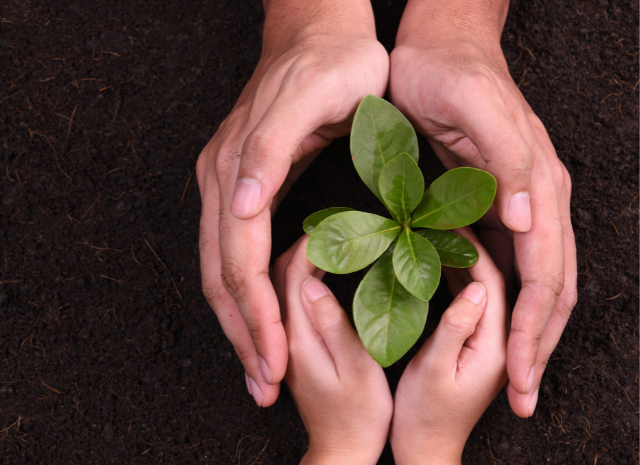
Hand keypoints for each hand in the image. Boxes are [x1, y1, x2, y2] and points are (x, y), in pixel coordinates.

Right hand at [196, 0, 387, 405]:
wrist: (320, 25)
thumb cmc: (333, 61)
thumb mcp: (312, 98)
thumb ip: (267, 151)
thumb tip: (236, 208)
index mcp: (237, 168)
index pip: (238, 261)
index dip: (256, 317)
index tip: (275, 363)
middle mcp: (223, 181)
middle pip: (221, 275)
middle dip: (245, 334)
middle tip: (266, 386)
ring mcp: (228, 182)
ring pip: (222, 269)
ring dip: (241, 323)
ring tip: (262, 368)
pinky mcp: (243, 181)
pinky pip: (236, 251)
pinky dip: (247, 293)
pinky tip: (262, 318)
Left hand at [274, 235, 392, 464]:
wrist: (341, 450)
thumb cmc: (359, 414)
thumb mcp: (356, 368)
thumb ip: (333, 324)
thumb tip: (312, 281)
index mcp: (297, 337)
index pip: (290, 276)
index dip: (309, 244)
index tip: (332, 224)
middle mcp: (283, 336)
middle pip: (279, 276)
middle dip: (300, 245)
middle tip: (330, 225)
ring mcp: (286, 342)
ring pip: (281, 287)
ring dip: (299, 260)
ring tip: (326, 241)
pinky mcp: (295, 348)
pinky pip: (289, 302)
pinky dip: (301, 279)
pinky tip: (319, 273)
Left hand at [389, 0, 576, 416]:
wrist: (440, 44)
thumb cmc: (448, 73)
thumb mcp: (473, 108)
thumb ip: (508, 160)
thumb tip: (529, 218)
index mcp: (537, 184)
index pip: (545, 274)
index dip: (533, 329)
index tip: (520, 374)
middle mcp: (537, 198)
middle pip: (552, 288)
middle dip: (538, 344)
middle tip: (521, 395)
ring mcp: (519, 201)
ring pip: (538, 281)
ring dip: (530, 331)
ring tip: (516, 375)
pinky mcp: (495, 199)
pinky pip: (511, 261)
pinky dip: (508, 300)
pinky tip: (492, 323)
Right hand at [390, 228, 507, 464]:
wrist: (426, 449)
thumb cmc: (425, 415)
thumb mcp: (434, 370)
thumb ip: (456, 327)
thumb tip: (475, 286)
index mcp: (496, 347)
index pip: (495, 286)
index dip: (474, 251)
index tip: (451, 223)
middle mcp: (499, 341)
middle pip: (496, 282)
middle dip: (473, 248)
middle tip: (447, 219)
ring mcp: (487, 342)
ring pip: (483, 289)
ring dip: (464, 259)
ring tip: (441, 231)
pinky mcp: (472, 343)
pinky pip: (470, 301)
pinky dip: (456, 278)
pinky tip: (438, 261)